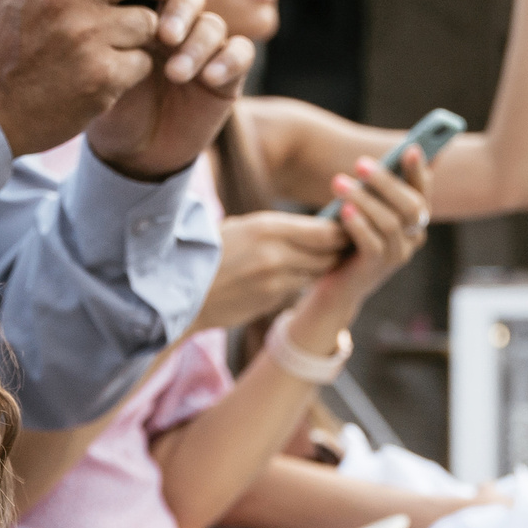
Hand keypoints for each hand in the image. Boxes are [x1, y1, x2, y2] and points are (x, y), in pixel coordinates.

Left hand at [82, 0, 253, 180]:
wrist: (118, 150)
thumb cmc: (96, 92)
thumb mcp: (78, 42)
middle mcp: (179, 13)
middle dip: (180, 3)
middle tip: (161, 31)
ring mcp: (204, 43)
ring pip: (214, 21)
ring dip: (195, 41)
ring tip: (173, 69)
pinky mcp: (224, 75)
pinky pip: (238, 55)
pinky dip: (223, 61)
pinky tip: (204, 76)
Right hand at [197, 211, 350, 331]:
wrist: (181, 288)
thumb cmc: (212, 251)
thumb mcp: (243, 227)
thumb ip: (279, 229)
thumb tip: (316, 228)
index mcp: (267, 227)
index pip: (325, 230)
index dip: (341, 231)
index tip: (345, 229)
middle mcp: (275, 253)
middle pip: (328, 253)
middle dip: (338, 251)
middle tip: (343, 247)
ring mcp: (274, 280)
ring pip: (317, 273)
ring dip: (322, 267)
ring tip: (320, 260)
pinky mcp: (271, 300)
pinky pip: (298, 289)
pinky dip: (301, 282)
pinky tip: (292, 276)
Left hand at [290, 150, 432, 340]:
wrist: (338, 283)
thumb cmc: (352, 238)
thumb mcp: (367, 209)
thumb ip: (378, 188)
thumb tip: (390, 151)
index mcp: (415, 218)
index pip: (422, 190)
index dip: (419, 170)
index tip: (410, 148)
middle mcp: (413, 236)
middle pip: (410, 206)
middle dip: (386, 182)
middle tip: (360, 163)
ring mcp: (398, 254)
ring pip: (389, 222)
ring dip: (364, 199)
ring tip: (338, 183)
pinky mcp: (377, 268)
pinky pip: (373, 244)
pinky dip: (358, 225)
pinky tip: (343, 211)